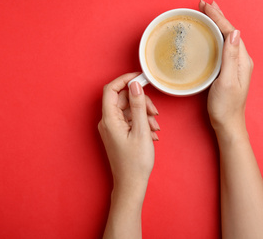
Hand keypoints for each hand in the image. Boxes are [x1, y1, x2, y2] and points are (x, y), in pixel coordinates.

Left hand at [98, 73, 159, 187]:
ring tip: (155, 128)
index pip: (111, 89)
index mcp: (109, 119)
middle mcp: (107, 121)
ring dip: (144, 114)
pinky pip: (129, 120)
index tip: (140, 78)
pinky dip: (141, 123)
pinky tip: (151, 133)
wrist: (131, 183)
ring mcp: (112, 128)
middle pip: (123, 99)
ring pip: (128, 110)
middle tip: (154, 114)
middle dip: (141, 102)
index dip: (125, 80)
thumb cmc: (135, 161)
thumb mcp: (141, 130)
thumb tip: (135, 85)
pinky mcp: (118, 133)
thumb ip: (137, 106)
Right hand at [199, 0, 253, 131]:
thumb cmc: (226, 106)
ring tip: (209, 13)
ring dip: (217, 24)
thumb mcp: (227, 81)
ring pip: (226, 37)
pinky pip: (223, 46)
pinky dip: (216, 36)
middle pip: (229, 32)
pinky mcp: (229, 70)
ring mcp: (236, 65)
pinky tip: (212, 34)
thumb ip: (230, 57)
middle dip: (218, 16)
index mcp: (242, 60)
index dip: (218, 18)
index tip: (206, 6)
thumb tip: (234, 32)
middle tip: (205, 4)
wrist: (228, 123)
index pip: (230, 32)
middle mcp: (241, 60)